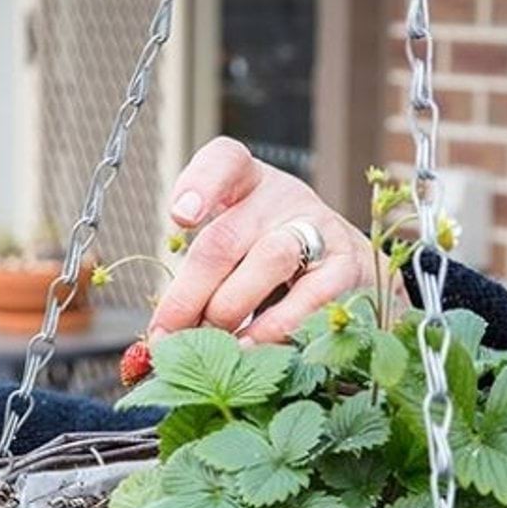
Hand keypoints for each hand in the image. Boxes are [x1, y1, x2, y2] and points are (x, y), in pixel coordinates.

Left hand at [147, 137, 392, 344]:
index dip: (199, 183)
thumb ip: (198, 277)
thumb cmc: (269, 258)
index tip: (180, 217)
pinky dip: (275, 326)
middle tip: (165, 336)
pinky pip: (310, 296)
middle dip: (189, 294)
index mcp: (245, 182)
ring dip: (229, 308)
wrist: (346, 266)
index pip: (224, 160)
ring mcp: (317, 227)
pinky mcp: (346, 266)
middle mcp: (281, 196)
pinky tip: (250, 347)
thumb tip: (160, 337)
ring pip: (269, 259)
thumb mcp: (233, 249)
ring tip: (210, 343)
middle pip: (226, 236)